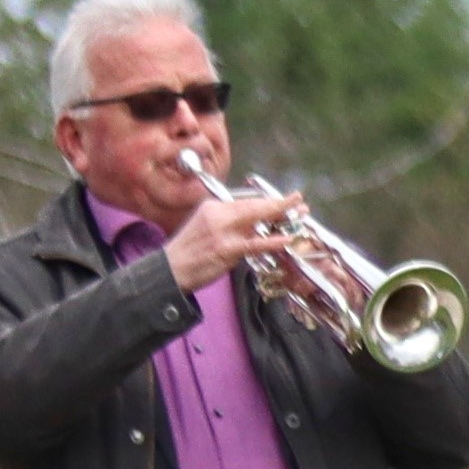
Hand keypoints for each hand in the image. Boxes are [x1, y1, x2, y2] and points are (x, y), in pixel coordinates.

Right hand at [161, 189, 303, 294]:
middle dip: (278, 203)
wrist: (169, 269)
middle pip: (254, 205)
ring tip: (299, 214)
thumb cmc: (191, 252)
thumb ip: (230, 223)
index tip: (284, 200)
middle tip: (298, 200)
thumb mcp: (207, 227)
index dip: (267, 200)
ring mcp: (221, 231)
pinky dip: (272, 241)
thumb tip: (257, 224)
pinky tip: (286, 239)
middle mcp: (217, 214)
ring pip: (256, 219)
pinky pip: (254, 243)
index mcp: (213, 207)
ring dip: (281, 217)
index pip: (245, 200)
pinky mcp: (225, 249)